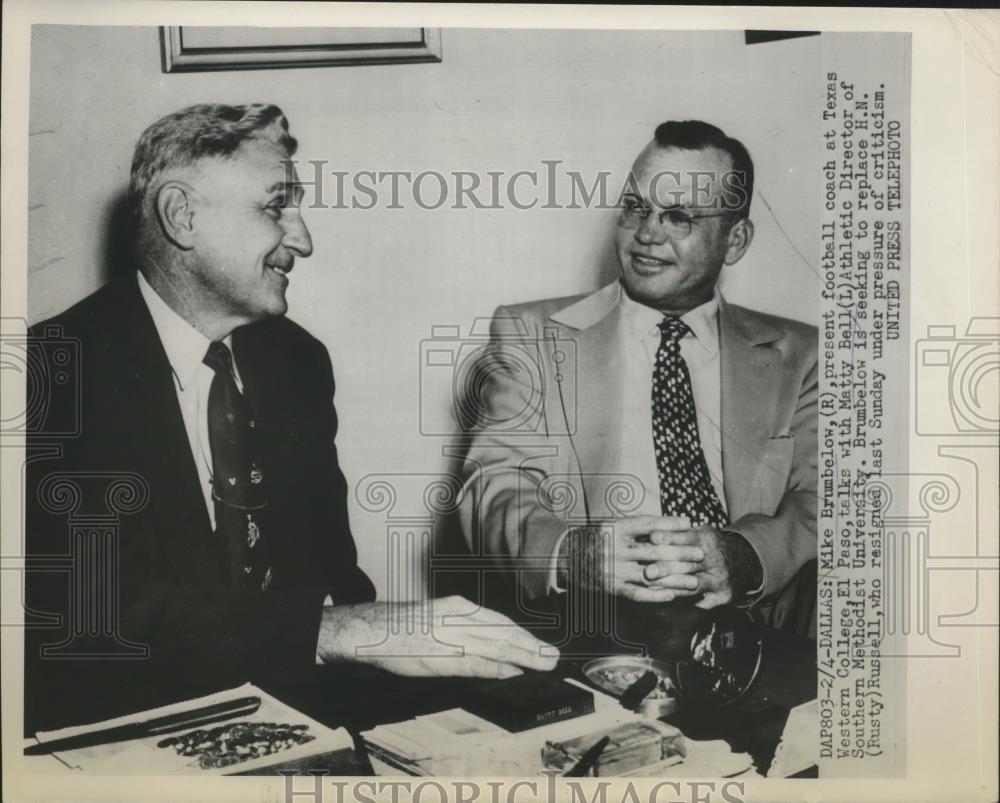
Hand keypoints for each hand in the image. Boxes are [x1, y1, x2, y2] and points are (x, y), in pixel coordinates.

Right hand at [316, 596, 558, 678]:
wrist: (374, 629)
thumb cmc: (404, 626)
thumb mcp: (439, 617)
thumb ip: (465, 630)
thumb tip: (489, 645)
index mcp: (459, 607)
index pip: (499, 622)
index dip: (523, 635)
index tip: (540, 644)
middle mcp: (459, 618)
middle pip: (504, 633)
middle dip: (531, 645)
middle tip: (553, 656)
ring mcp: (452, 636)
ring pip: (496, 645)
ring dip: (523, 656)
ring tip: (543, 664)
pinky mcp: (441, 655)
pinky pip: (474, 662)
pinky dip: (495, 667)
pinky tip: (512, 672)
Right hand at [557, 515, 704, 601]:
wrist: (564, 557)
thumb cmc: (593, 538)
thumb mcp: (610, 525)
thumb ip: (634, 527)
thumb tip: (666, 527)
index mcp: (614, 528)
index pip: (647, 524)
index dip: (669, 524)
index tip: (689, 524)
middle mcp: (614, 548)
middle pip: (654, 550)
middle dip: (680, 552)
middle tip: (700, 553)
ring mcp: (613, 569)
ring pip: (650, 574)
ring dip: (675, 578)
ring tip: (695, 580)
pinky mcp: (611, 587)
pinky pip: (637, 593)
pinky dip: (656, 595)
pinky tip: (672, 595)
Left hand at [644, 526, 762, 607]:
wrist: (743, 564)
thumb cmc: (711, 547)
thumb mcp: (700, 534)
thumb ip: (678, 534)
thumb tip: (647, 532)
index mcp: (708, 540)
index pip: (686, 538)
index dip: (668, 539)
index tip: (651, 539)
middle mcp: (716, 559)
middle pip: (688, 564)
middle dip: (666, 568)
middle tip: (648, 572)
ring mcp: (720, 580)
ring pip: (693, 585)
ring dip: (671, 587)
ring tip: (652, 588)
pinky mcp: (723, 597)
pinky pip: (701, 603)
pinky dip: (684, 603)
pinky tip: (668, 601)